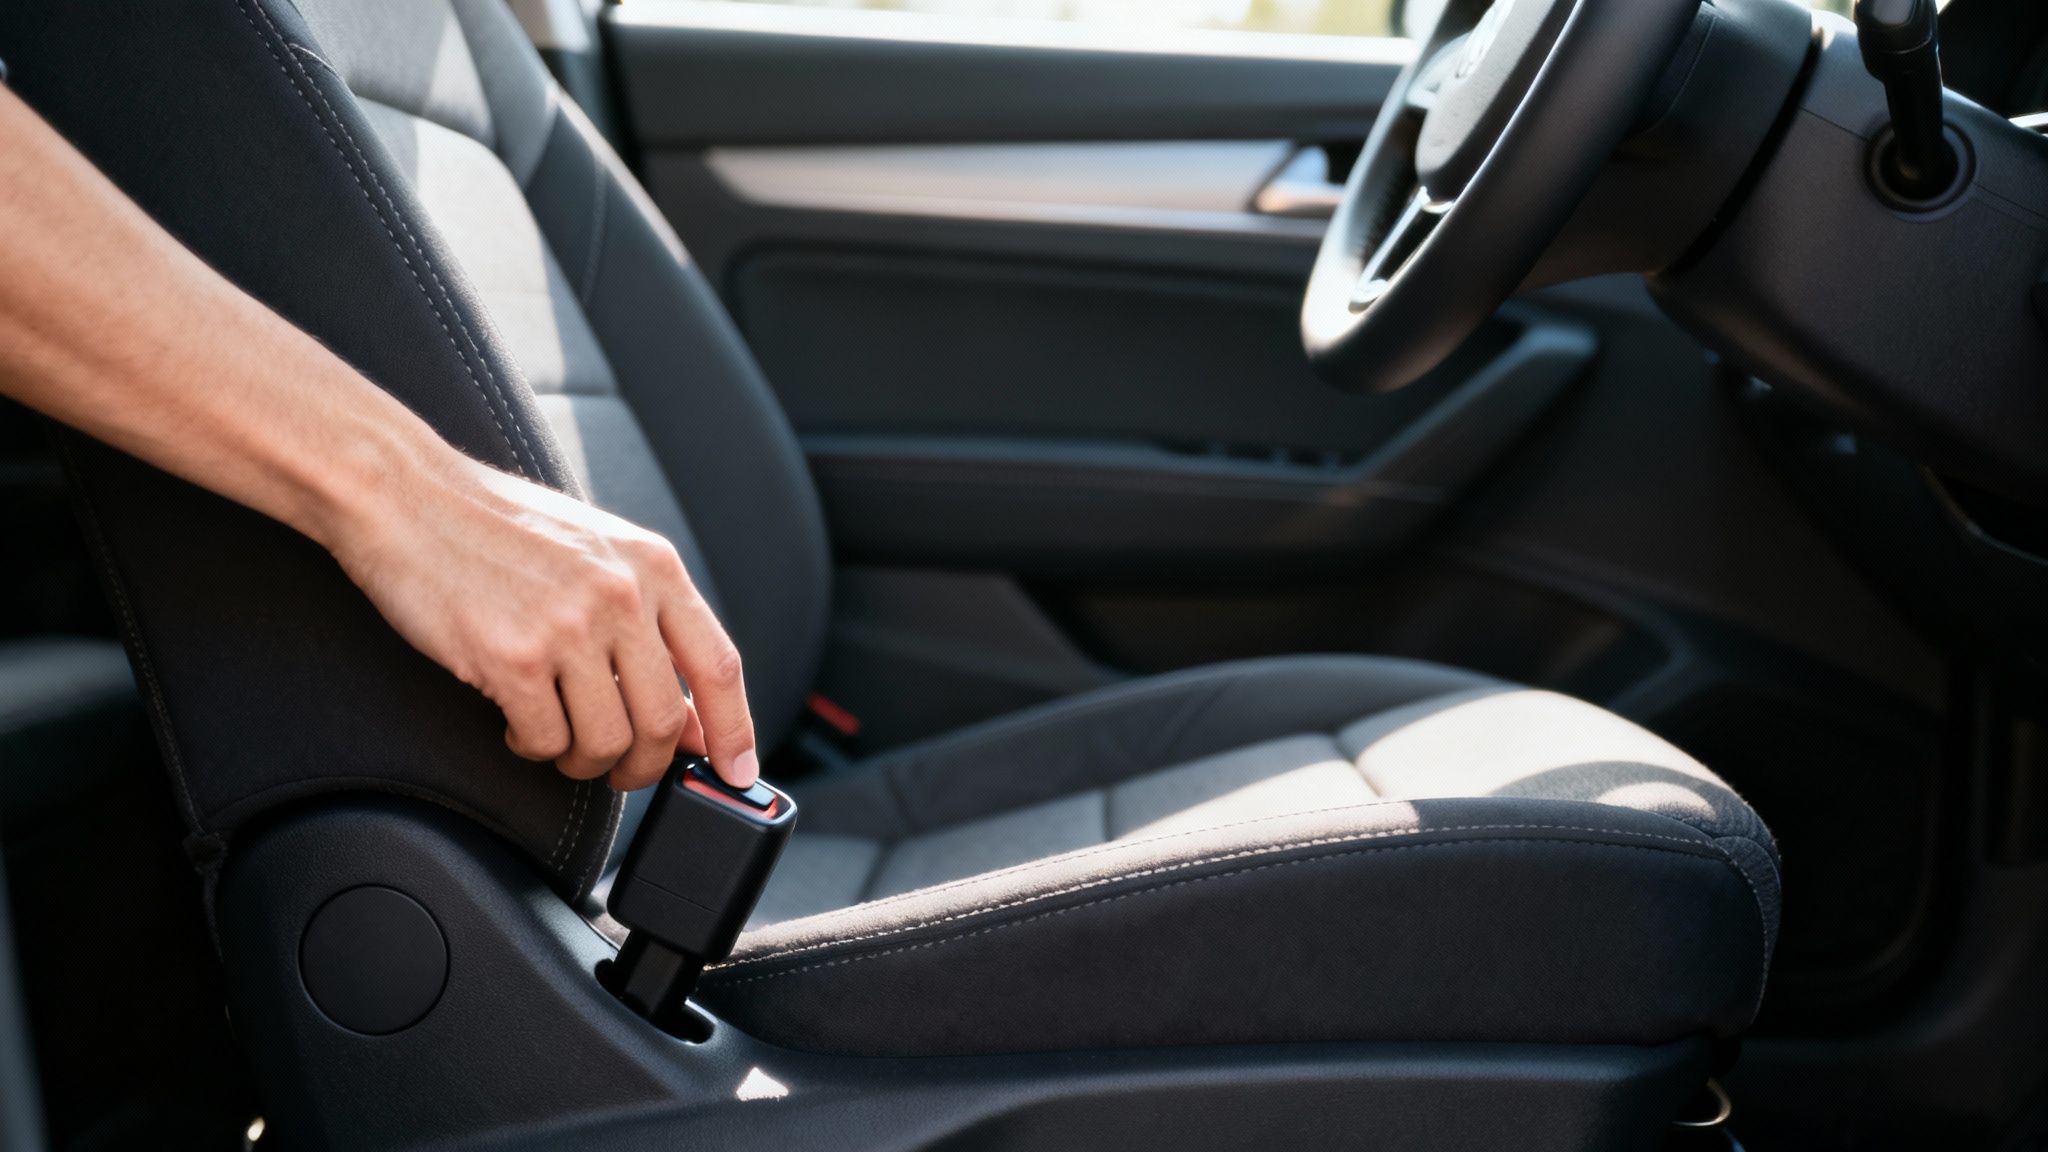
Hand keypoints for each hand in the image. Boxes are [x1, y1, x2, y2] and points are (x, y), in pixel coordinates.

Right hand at [326, 450, 756, 792]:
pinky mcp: (512, 657)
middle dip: (644, 765)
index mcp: (653, 566)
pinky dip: (534, 747)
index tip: (738, 773)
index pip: (718, 666)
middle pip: (663, 722)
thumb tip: (691, 716)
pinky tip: (518, 722)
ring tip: (560, 740)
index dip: (734, 731)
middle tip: (621, 770)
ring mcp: (568, 626)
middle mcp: (621, 595)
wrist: (406, 494)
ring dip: (585, 762)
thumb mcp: (597, 555)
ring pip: (607, 742)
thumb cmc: (497, 527)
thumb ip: (648, 625)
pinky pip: (546, 741)